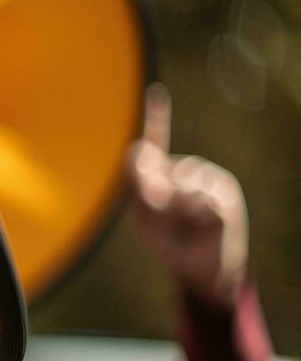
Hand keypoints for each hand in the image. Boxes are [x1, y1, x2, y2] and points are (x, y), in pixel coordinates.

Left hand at [126, 83, 247, 309]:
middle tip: (159, 219)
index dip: (156, 118)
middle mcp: (187, 172)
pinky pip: (203, 196)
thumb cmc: (169, 243)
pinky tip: (199, 224)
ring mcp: (207, 181)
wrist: (200, 268)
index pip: (157, 144)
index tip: (155, 91)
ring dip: (176, 207)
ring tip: (182, 225)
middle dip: (154, 196)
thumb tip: (136, 148)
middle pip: (163, 168)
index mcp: (164, 176)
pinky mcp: (224, 193)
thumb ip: (137, 184)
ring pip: (185, 181)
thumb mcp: (144, 216)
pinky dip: (195, 212)